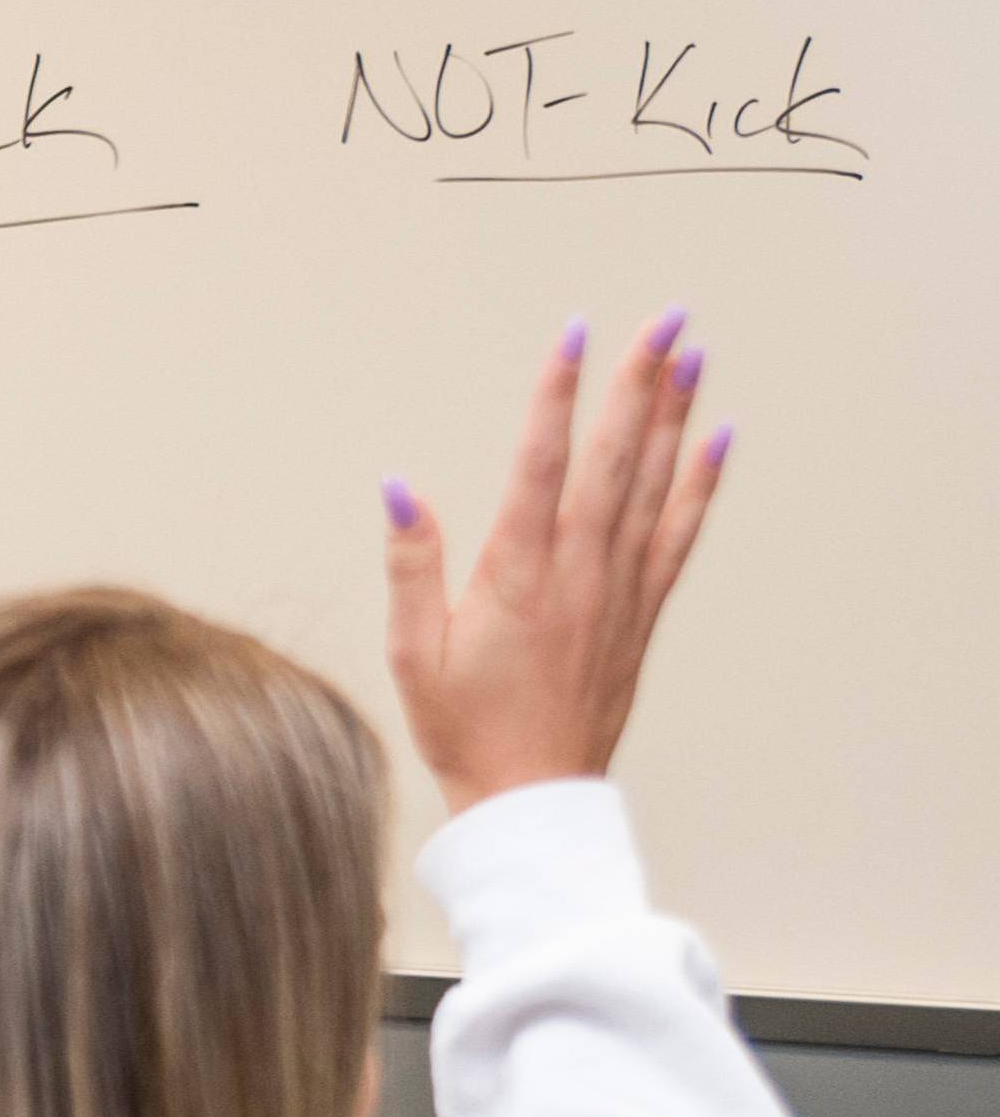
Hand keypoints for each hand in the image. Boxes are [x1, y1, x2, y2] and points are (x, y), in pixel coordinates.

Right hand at [385, 311, 728, 816]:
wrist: (533, 797)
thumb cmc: (463, 726)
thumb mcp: (412, 649)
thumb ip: (410, 561)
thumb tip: (399, 486)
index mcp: (517, 574)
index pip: (541, 463)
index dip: (557, 394)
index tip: (573, 335)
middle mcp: (579, 570)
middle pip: (615, 457)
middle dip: (639, 381)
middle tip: (665, 318)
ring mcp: (618, 588)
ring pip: (654, 483)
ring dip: (675, 413)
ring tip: (691, 354)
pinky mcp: (640, 609)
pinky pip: (679, 532)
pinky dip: (702, 482)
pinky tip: (717, 438)